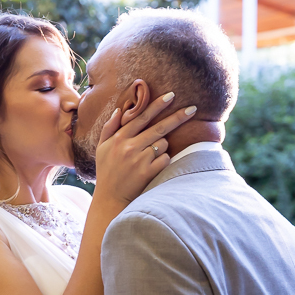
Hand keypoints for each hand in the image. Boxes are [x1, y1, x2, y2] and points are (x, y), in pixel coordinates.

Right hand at [93, 85, 197, 204]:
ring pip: (163, 144)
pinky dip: (164, 160)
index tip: (171, 96)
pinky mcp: (148, 173)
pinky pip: (165, 159)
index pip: (141, 116)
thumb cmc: (107, 171)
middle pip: (159, 127)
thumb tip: (119, 110)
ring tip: (149, 157)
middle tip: (193, 109)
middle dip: (177, 117)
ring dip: (162, 146)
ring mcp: (139, 160)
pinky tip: (153, 166)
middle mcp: (129, 146)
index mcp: (119, 138)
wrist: (110, 198)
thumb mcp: (101, 148)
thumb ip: (109, 128)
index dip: (157, 105)